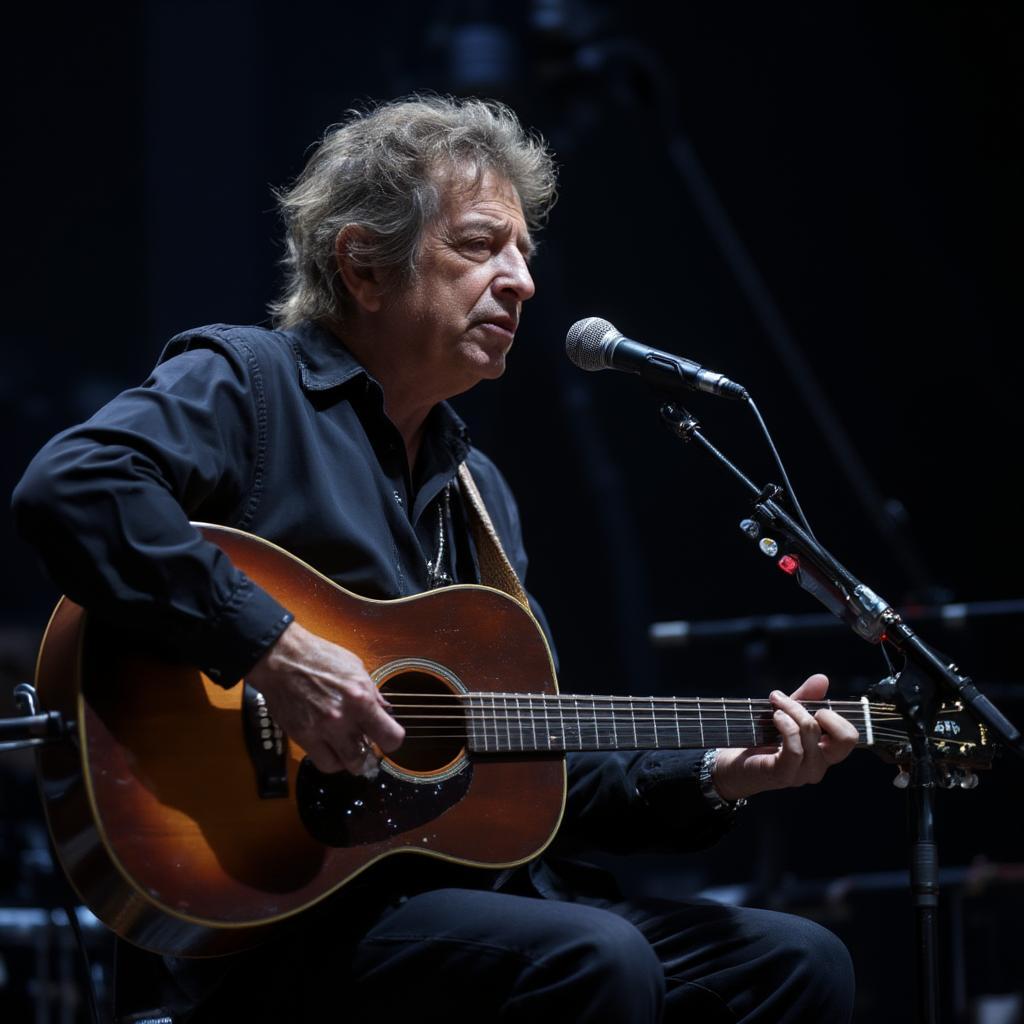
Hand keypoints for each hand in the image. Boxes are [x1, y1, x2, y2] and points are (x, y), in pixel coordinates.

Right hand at [245, 621, 404, 773]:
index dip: (391, 739)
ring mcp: (322, 730)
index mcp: (361, 698)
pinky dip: (333, 761)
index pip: (390, 737)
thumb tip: (385, 711)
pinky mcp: (303, 736)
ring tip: (350, 748)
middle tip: (368, 744)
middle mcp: (343, 718)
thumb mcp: (356, 667)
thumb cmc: (317, 656)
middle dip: (371, 752)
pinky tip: (334, 749)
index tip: (387, 736)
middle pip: (368, 757)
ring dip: (352, 760)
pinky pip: (325, 764)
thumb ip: (372, 693)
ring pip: (347, 765)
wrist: (281, 658)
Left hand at [711, 674, 858, 801]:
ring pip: (812, 732)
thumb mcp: (787, 714)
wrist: (733, 763)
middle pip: (844, 738)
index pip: (850, 736)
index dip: (836, 716)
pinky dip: (785, 725)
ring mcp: (803, 772)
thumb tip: (823, 678)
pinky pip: (794, 747)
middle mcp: (819, 766)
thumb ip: (806, 698)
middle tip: (797, 705)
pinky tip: (776, 717)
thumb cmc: (762, 739)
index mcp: (824, 753)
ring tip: (776, 706)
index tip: (812, 706)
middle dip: (825, 713)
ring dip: (793, 710)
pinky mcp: (784, 774)